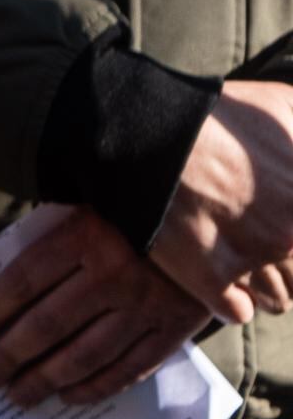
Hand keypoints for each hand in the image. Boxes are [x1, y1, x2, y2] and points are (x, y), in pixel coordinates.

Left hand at [0, 207, 209, 405]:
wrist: (215, 217)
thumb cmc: (134, 212)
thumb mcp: (89, 209)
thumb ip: (52, 240)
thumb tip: (4, 286)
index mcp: (85, 238)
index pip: (22, 282)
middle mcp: (113, 276)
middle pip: (47, 324)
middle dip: (9, 354)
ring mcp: (146, 306)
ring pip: (84, 354)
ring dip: (45, 379)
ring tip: (17, 394)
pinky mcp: (174, 329)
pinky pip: (128, 368)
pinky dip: (95, 387)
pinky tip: (68, 396)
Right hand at [152, 79, 292, 322]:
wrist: (142, 134)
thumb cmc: (214, 118)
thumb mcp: (284, 107)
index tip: (280, 222)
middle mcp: (291, 235)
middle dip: (289, 261)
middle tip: (259, 237)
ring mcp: (254, 260)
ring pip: (280, 298)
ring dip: (264, 283)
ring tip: (238, 257)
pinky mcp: (211, 280)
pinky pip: (239, 311)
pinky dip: (231, 298)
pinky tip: (219, 275)